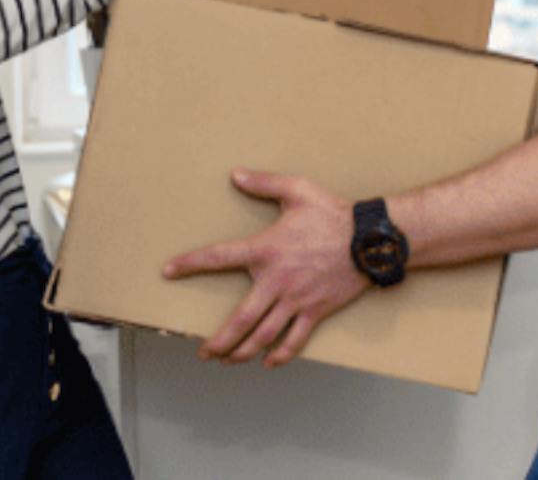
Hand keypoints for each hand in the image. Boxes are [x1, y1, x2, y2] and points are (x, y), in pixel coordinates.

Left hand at [162, 169, 369, 367]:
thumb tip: (235, 175)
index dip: (190, 264)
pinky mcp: (315, 311)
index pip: (219, 257)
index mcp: (266, 249)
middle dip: (219, 341)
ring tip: (227, 361)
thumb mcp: (297, 190)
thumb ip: (264, 183)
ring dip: (242, 352)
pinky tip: (269, 362)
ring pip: (264, 335)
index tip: (168, 271)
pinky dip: (280, 355)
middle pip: (240, 319)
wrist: (369, 239)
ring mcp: (296, 300)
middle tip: (203, 352)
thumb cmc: (332, 213)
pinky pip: (295, 340)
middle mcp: (277, 280)